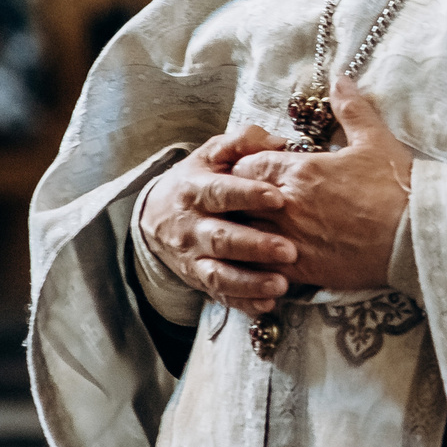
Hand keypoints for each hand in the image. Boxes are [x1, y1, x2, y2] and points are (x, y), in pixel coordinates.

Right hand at [138, 125, 299, 315]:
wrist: (157, 214)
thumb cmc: (200, 178)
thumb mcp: (213, 153)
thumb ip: (243, 142)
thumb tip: (277, 142)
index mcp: (195, 190)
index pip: (220, 193)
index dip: (247, 195)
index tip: (278, 198)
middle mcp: (192, 227)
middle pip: (221, 238)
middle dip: (255, 246)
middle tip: (290, 250)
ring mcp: (193, 258)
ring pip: (218, 274)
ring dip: (249, 282)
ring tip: (281, 284)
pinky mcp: (199, 280)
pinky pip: (220, 295)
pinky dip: (242, 302)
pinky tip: (267, 304)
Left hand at [230, 72, 414, 292]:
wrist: (416, 235)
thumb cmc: (397, 187)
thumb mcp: (375, 140)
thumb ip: (352, 109)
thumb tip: (340, 80)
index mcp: (301, 171)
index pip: (249, 165)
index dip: (247, 166)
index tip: (253, 169)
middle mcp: (288, 205)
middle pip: (239, 201)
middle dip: (239, 199)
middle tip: (244, 200)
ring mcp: (291, 239)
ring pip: (245, 236)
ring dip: (244, 231)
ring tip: (247, 231)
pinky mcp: (301, 269)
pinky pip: (262, 267)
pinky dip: (256, 263)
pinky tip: (261, 261)